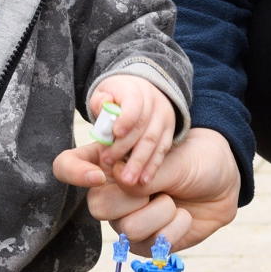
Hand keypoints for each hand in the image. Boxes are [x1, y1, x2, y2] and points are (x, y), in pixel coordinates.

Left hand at [56, 74, 176, 192]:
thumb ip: (101, 103)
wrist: (143, 91)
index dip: (126, 118)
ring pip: (153, 142)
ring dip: (140, 163)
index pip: (134, 103)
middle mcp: (154, 103)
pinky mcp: (169, 131)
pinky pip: (162, 151)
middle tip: (110, 163)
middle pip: (142, 127)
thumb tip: (105, 113)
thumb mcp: (105, 93)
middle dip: (125, 148)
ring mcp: (164, 118)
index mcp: (136, 90)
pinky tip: (144, 180)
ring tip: (128, 180)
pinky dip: (153, 166)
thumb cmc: (117, 96)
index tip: (115, 133)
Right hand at [64, 127, 241, 252]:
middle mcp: (111, 192)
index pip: (67, 166)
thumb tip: (125, 184)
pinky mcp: (145, 243)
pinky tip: (183, 216)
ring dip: (162, 212)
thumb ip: (146, 171)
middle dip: (134, 198)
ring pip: (128, 228)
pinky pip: (150, 245)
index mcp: (108, 162)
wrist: (224, 183)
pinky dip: (175, 228)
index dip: (74, 172)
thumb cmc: (195, 160)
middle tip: (157, 186)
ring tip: (175, 200)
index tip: (100, 175)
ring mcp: (126, 220)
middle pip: (97, 205)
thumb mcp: (172, 158)